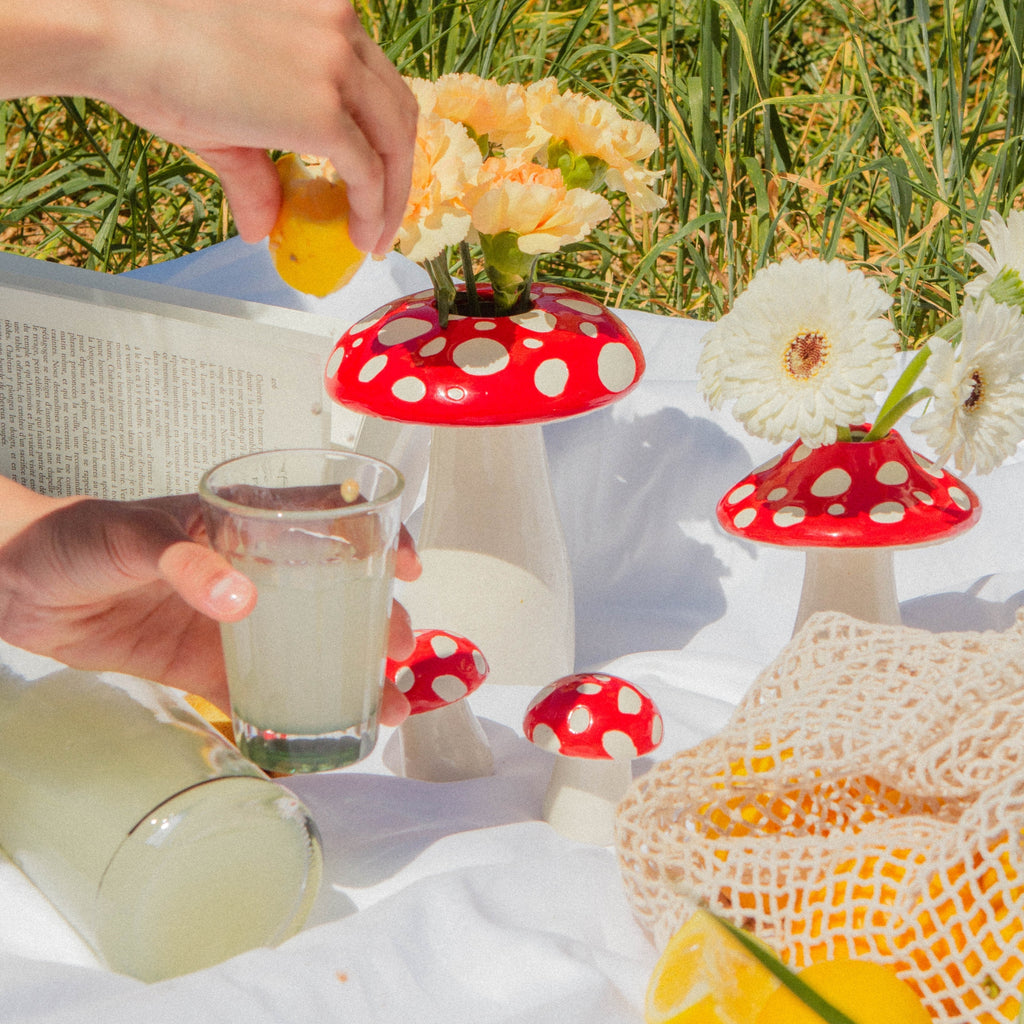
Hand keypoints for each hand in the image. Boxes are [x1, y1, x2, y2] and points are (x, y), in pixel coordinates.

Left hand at [0, 481, 420, 723]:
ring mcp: (233, 623)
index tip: (407, 568)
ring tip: (386, 704)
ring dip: (350, 675)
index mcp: (244, 525)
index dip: (378, 539)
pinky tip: (322, 735)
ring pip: (308, 648)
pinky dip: (292, 714)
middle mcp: (252, 573)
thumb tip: (244, 600)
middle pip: (334, 595)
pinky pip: (259, 692)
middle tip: (397, 653)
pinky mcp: (205, 667)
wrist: (16, 586)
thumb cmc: (75, 536)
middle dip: (377, 622)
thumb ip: (188, 561)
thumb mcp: (131, 535)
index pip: (327, 521)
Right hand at [64, 0, 416, 253]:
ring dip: (392, 199)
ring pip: (394, 144)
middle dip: (398, 171)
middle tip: (383, 217)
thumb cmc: (156, 58)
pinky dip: (373, 210)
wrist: (119, 36)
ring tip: (373, 238)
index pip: (377, 81)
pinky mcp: (325, 111)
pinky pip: (369, 173)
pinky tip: (360, 235)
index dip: (383, 136)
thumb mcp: (226, 114)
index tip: (377, 178)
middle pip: (397, 111)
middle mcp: (340, 28)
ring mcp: (337, 67)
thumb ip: (257, 171)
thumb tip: (258, 228)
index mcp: (323, 11)